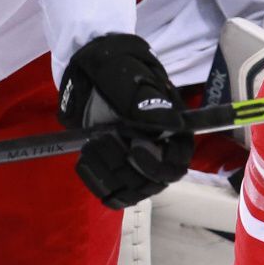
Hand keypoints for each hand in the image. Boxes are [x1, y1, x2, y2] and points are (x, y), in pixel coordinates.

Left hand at [58, 34, 192, 208]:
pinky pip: (115, 193)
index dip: (159, 164)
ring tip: (90, 147)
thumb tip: (172, 124)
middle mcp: (159, 149)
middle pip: (156, 182)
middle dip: (127, 169)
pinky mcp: (118, 170)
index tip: (134, 148)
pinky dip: (99, 183)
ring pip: (134, 190)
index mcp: (172, 127)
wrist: (89, 74)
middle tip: (102, 142)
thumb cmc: (115, 72)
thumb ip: (148, 103)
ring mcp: (138, 162)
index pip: (178, 160)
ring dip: (109, 175)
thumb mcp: (129, 81)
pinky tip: (85, 161)